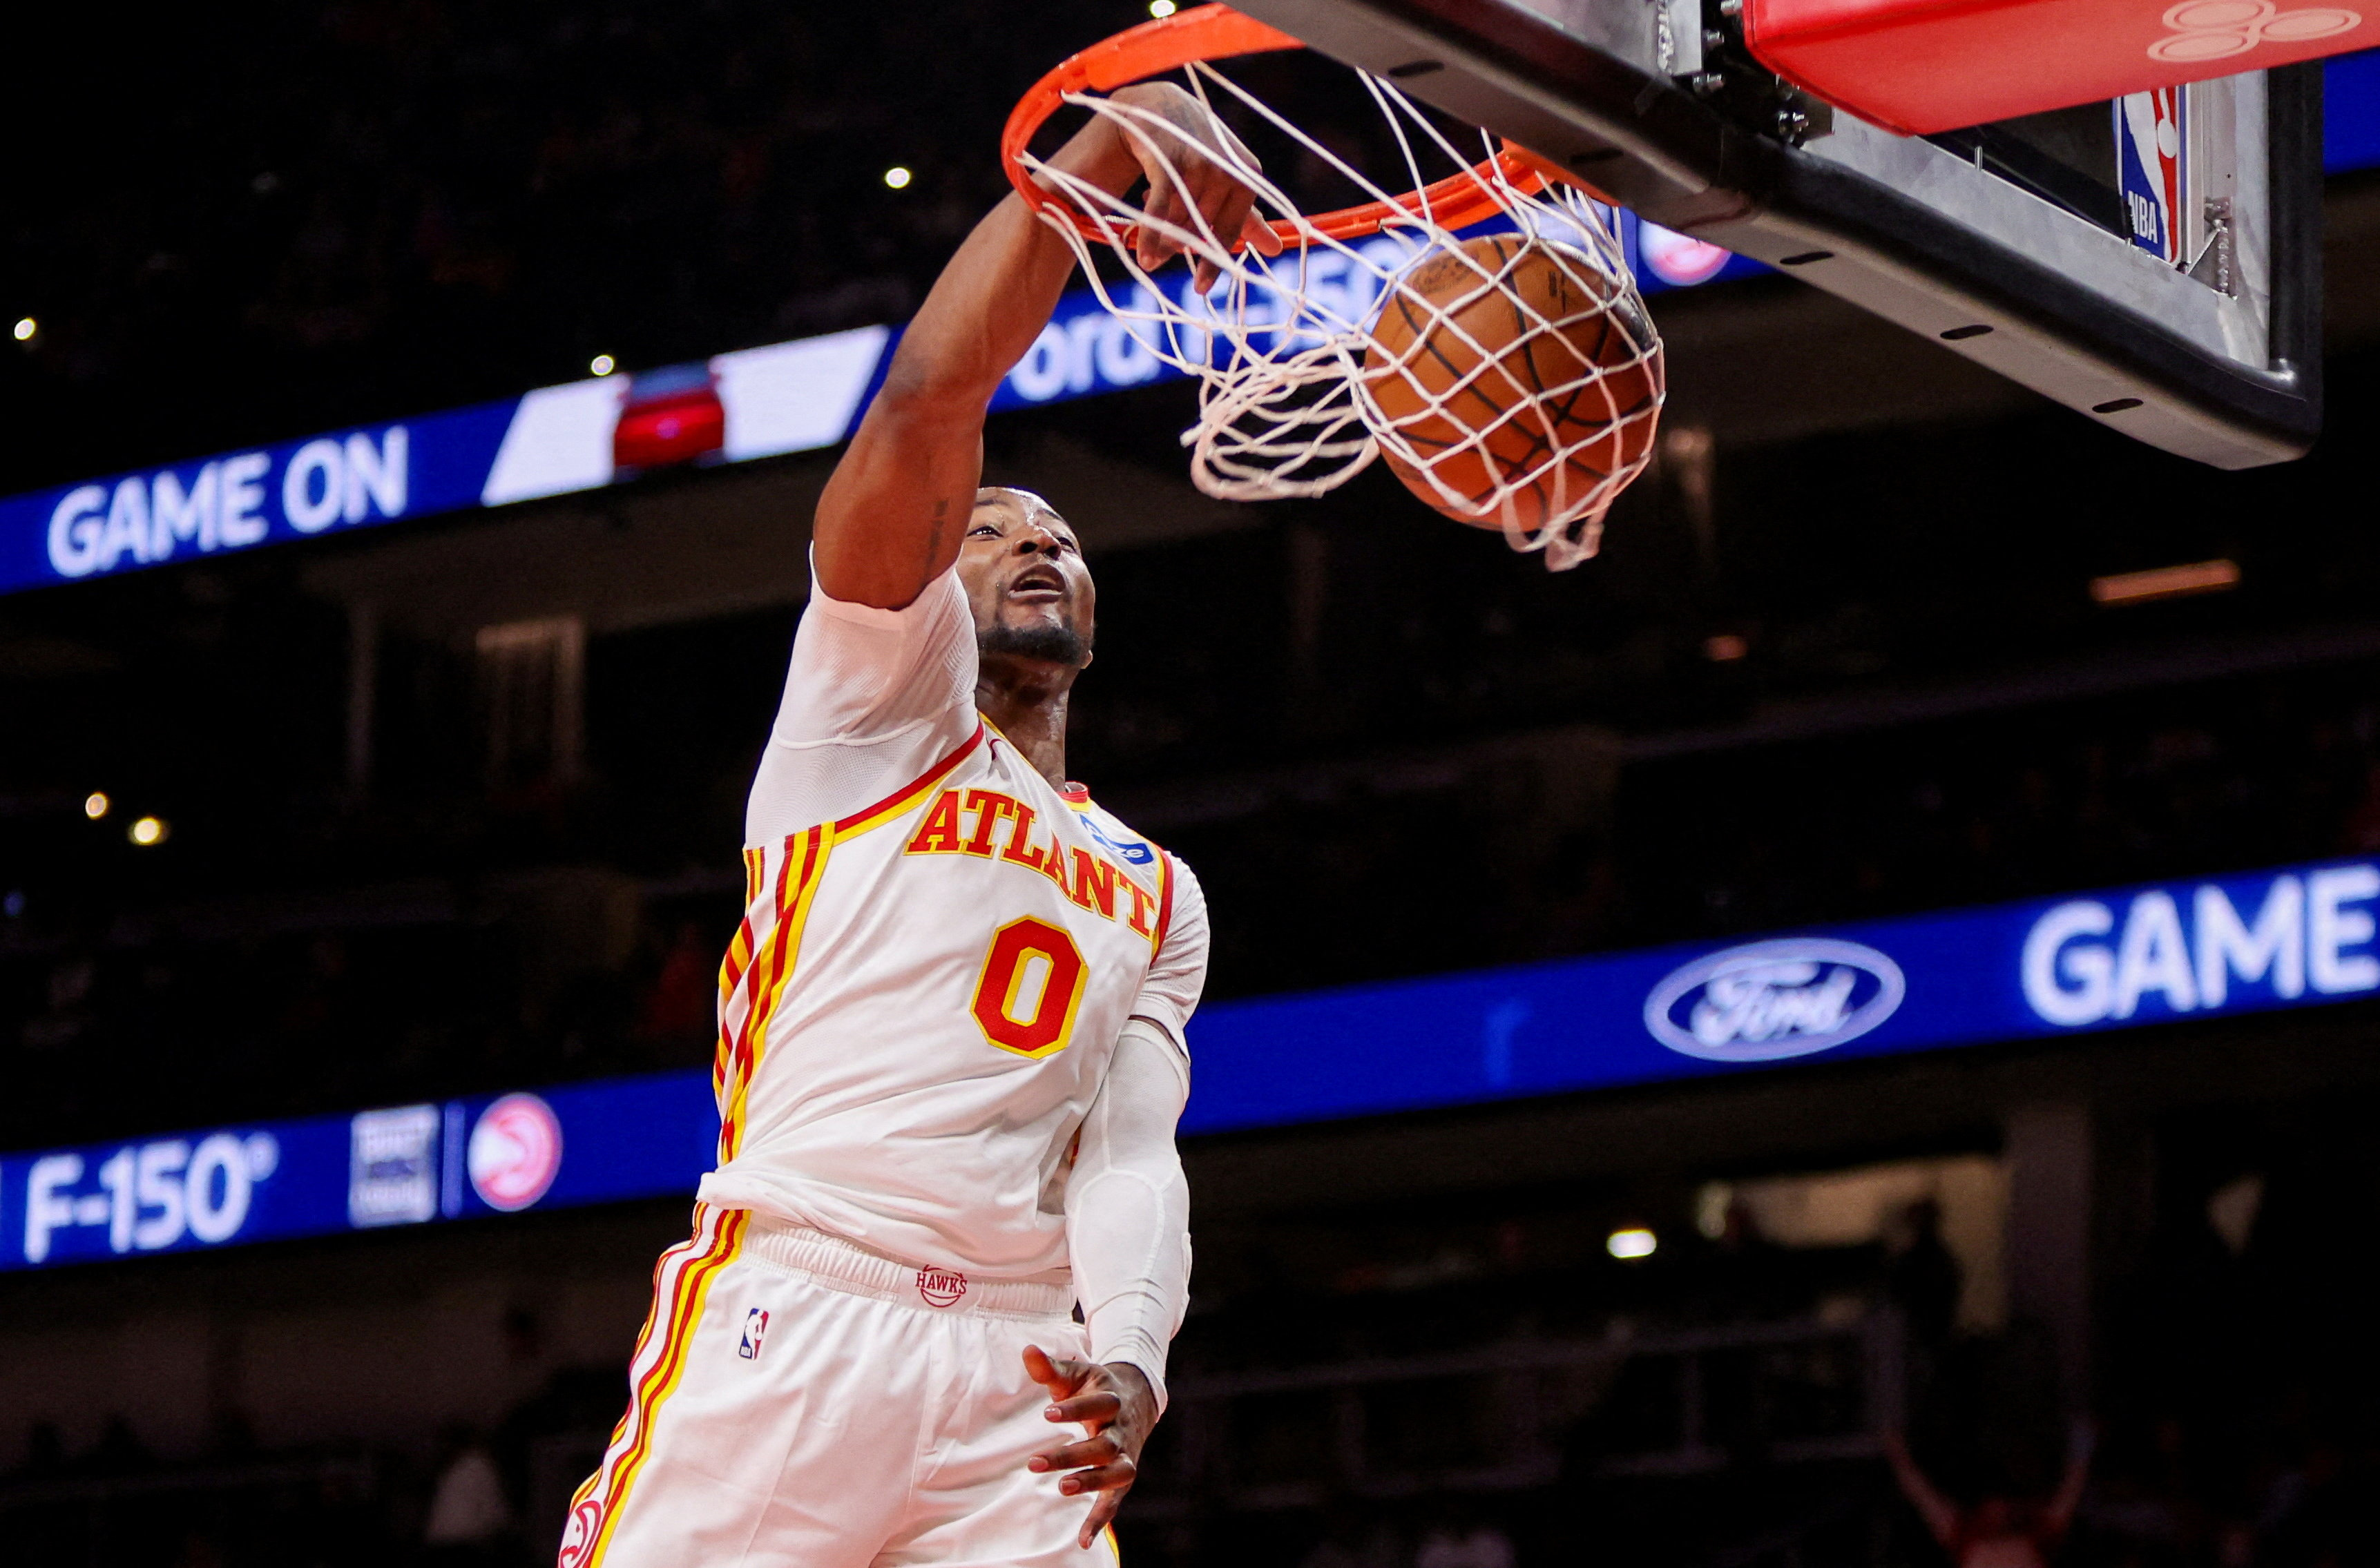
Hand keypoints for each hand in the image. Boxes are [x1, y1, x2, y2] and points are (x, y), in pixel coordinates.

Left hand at [1023, 1344, 1159, 1548]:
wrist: (1138, 1397)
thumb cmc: (1096, 1386)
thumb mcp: (1078, 1373)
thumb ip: (1051, 1367)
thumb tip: (1026, 1350)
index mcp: (1111, 1399)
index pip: (1096, 1405)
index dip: (1074, 1410)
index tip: (1048, 1414)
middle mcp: (1121, 1429)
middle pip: (1102, 1445)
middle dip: (1071, 1454)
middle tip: (1034, 1462)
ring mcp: (1125, 1455)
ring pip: (1115, 1472)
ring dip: (1091, 1482)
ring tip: (1063, 1488)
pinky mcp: (1123, 1476)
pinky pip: (1115, 1500)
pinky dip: (1101, 1520)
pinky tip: (1082, 1540)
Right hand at [1104, 82, 1283, 289]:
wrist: (1161, 108)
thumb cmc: (1199, 150)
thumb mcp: (1228, 180)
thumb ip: (1249, 217)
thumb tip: (1277, 250)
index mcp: (1247, 177)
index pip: (1230, 232)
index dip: (1214, 262)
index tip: (1199, 289)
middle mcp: (1226, 170)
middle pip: (1199, 229)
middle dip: (1179, 241)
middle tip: (1164, 240)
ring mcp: (1198, 165)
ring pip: (1178, 222)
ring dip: (1161, 234)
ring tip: (1150, 225)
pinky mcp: (1169, 161)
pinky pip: (1159, 213)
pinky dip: (1150, 238)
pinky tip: (1145, 259)